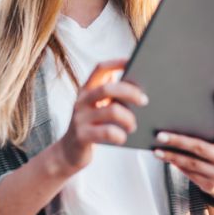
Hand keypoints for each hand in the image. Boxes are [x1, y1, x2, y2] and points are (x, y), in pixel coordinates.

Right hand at [56, 58, 147, 172]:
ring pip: (111, 111)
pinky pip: (107, 132)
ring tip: (133, 126)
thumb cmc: (90, 127)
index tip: (133, 61)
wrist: (69, 152)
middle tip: (144, 100)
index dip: (117, 63)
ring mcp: (80, 118)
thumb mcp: (96, 107)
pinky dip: (120, 135)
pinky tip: (122, 138)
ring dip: (129, 119)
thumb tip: (137, 84)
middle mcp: (81, 101)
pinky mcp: (82, 136)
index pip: (100, 69)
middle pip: (107, 88)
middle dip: (130, 92)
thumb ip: (110, 95)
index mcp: (86, 90)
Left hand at [153, 92, 213, 200]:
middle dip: (178, 141)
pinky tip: (164, 157)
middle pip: (200, 147)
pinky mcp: (209, 185)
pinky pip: (188, 173)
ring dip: (171, 156)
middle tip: (160, 135)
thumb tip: (181, 115)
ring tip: (157, 149)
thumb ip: (211, 130)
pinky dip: (175, 164)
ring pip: (191, 163)